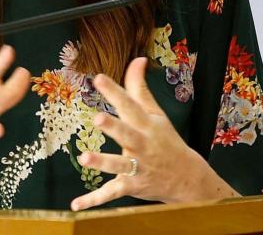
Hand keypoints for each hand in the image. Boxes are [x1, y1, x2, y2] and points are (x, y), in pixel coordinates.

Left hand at [70, 57, 237, 210]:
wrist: (186, 177)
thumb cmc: (166, 141)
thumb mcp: (155, 114)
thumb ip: (140, 88)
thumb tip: (137, 59)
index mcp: (146, 125)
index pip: (129, 105)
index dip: (114, 91)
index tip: (98, 78)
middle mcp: (142, 145)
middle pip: (127, 135)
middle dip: (114, 127)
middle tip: (98, 119)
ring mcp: (137, 167)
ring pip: (119, 165)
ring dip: (102, 162)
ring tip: (85, 158)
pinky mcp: (130, 186)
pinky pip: (110, 194)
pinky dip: (94, 200)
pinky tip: (76, 204)